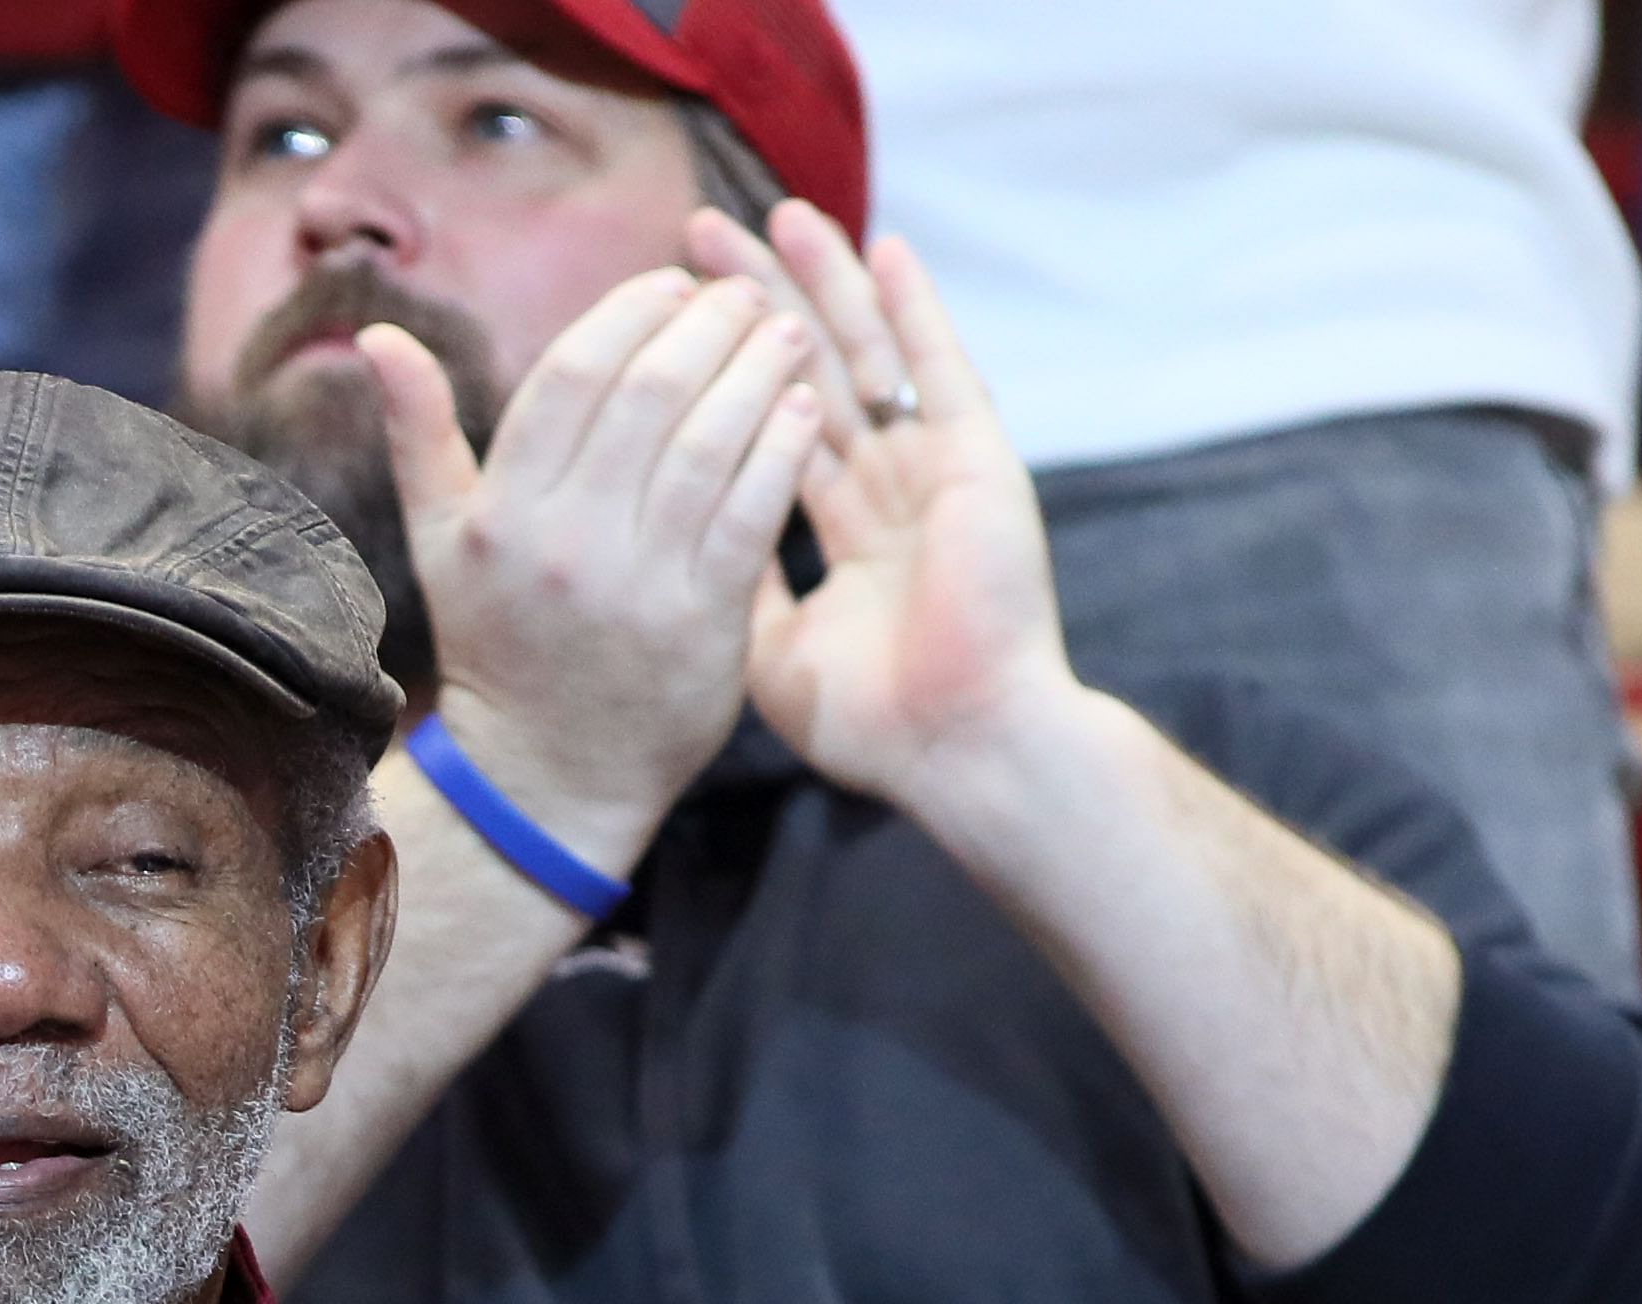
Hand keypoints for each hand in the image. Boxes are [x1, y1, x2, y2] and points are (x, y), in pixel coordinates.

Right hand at [354, 262, 824, 868]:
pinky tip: (802, 408)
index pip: (573, 374)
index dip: (631, 312)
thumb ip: (419, 433)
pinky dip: (783, 449)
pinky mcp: (702, 624)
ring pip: (710, 443)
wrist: (547, 778)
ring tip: (789, 336)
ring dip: (759, 372)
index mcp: (501, 513)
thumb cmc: (499, 644)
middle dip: (710, 326)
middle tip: (749, 296)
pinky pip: (753, 512)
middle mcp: (565, 543)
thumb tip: (378, 336)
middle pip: (651, 395)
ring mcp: (637, 585)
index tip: (676, 283)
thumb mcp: (441, 543)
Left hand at [706, 204, 1088, 809]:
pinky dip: (915, 309)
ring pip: (869, 353)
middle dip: (751, 304)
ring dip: (825, 282)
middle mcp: (890, 488)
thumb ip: (735, 584)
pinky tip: (883, 249)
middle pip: (808, 372)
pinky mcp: (978, 463)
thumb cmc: (876, 726)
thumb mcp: (769, 654)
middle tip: (698, 236)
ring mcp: (935, 470)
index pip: (767, 428)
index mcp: (848, 532)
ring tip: (776, 212)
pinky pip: (943, 370)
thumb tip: (677, 538)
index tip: (662, 319)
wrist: (962, 754)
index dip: (717, 372)